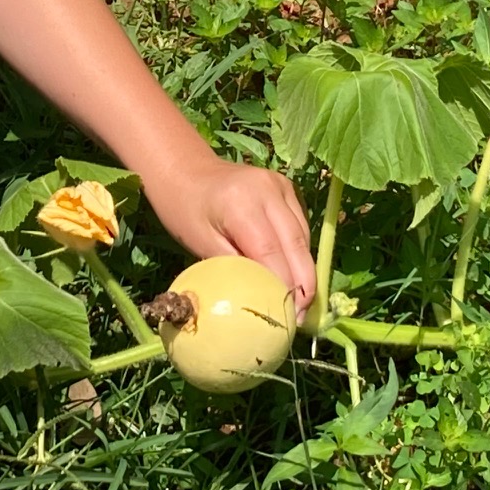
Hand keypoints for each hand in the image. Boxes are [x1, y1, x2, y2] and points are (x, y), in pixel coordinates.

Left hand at [142, 154, 316, 312]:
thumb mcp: (200, 243)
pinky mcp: (286, 187)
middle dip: (304, 284)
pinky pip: (299, 226)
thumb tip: (261, 302)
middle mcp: (269, 189)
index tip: (288, 318)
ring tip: (300, 303)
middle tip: (301, 318)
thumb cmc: (184, 209)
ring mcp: (281, 185)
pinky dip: (298, 252)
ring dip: (304, 270)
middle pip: (296, 243)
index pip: (272, 252)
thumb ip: (233, 269)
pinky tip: (294, 275)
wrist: (184, 170)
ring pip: (302, 236)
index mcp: (242, 203)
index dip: (284, 287)